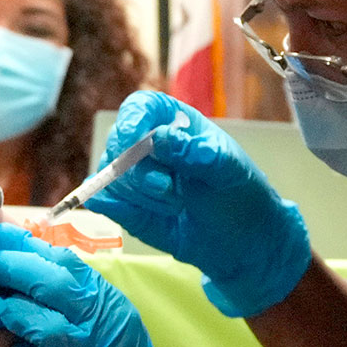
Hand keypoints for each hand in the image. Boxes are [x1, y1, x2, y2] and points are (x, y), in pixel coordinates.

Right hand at [90, 90, 311, 318]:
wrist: (241, 239)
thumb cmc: (239, 194)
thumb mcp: (228, 170)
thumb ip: (196, 153)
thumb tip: (159, 138)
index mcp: (174, 123)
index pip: (140, 107)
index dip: (132, 119)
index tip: (134, 140)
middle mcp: (148, 145)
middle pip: (118, 143)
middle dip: (138, 170)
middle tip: (167, 189)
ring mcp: (134, 176)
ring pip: (112, 176)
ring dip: (142, 196)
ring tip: (177, 206)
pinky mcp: (126, 206)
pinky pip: (106, 202)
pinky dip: (119, 209)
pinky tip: (150, 215)